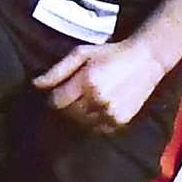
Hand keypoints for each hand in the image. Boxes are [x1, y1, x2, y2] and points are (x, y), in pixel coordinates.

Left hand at [33, 38, 167, 132]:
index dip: (55, 97)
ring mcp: (110, 113)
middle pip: (68, 113)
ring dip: (80, 114)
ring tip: (88, 100)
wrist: (146, 60)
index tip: (60, 91)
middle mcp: (97, 100)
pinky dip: (94, 120)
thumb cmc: (110, 53)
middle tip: (76, 94)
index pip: (56, 102)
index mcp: (86, 81)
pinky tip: (100, 107)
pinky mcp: (120, 121)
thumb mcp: (82, 53)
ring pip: (81, 123)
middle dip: (67, 105)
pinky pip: (97, 128)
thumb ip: (58, 70)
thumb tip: (35, 84)